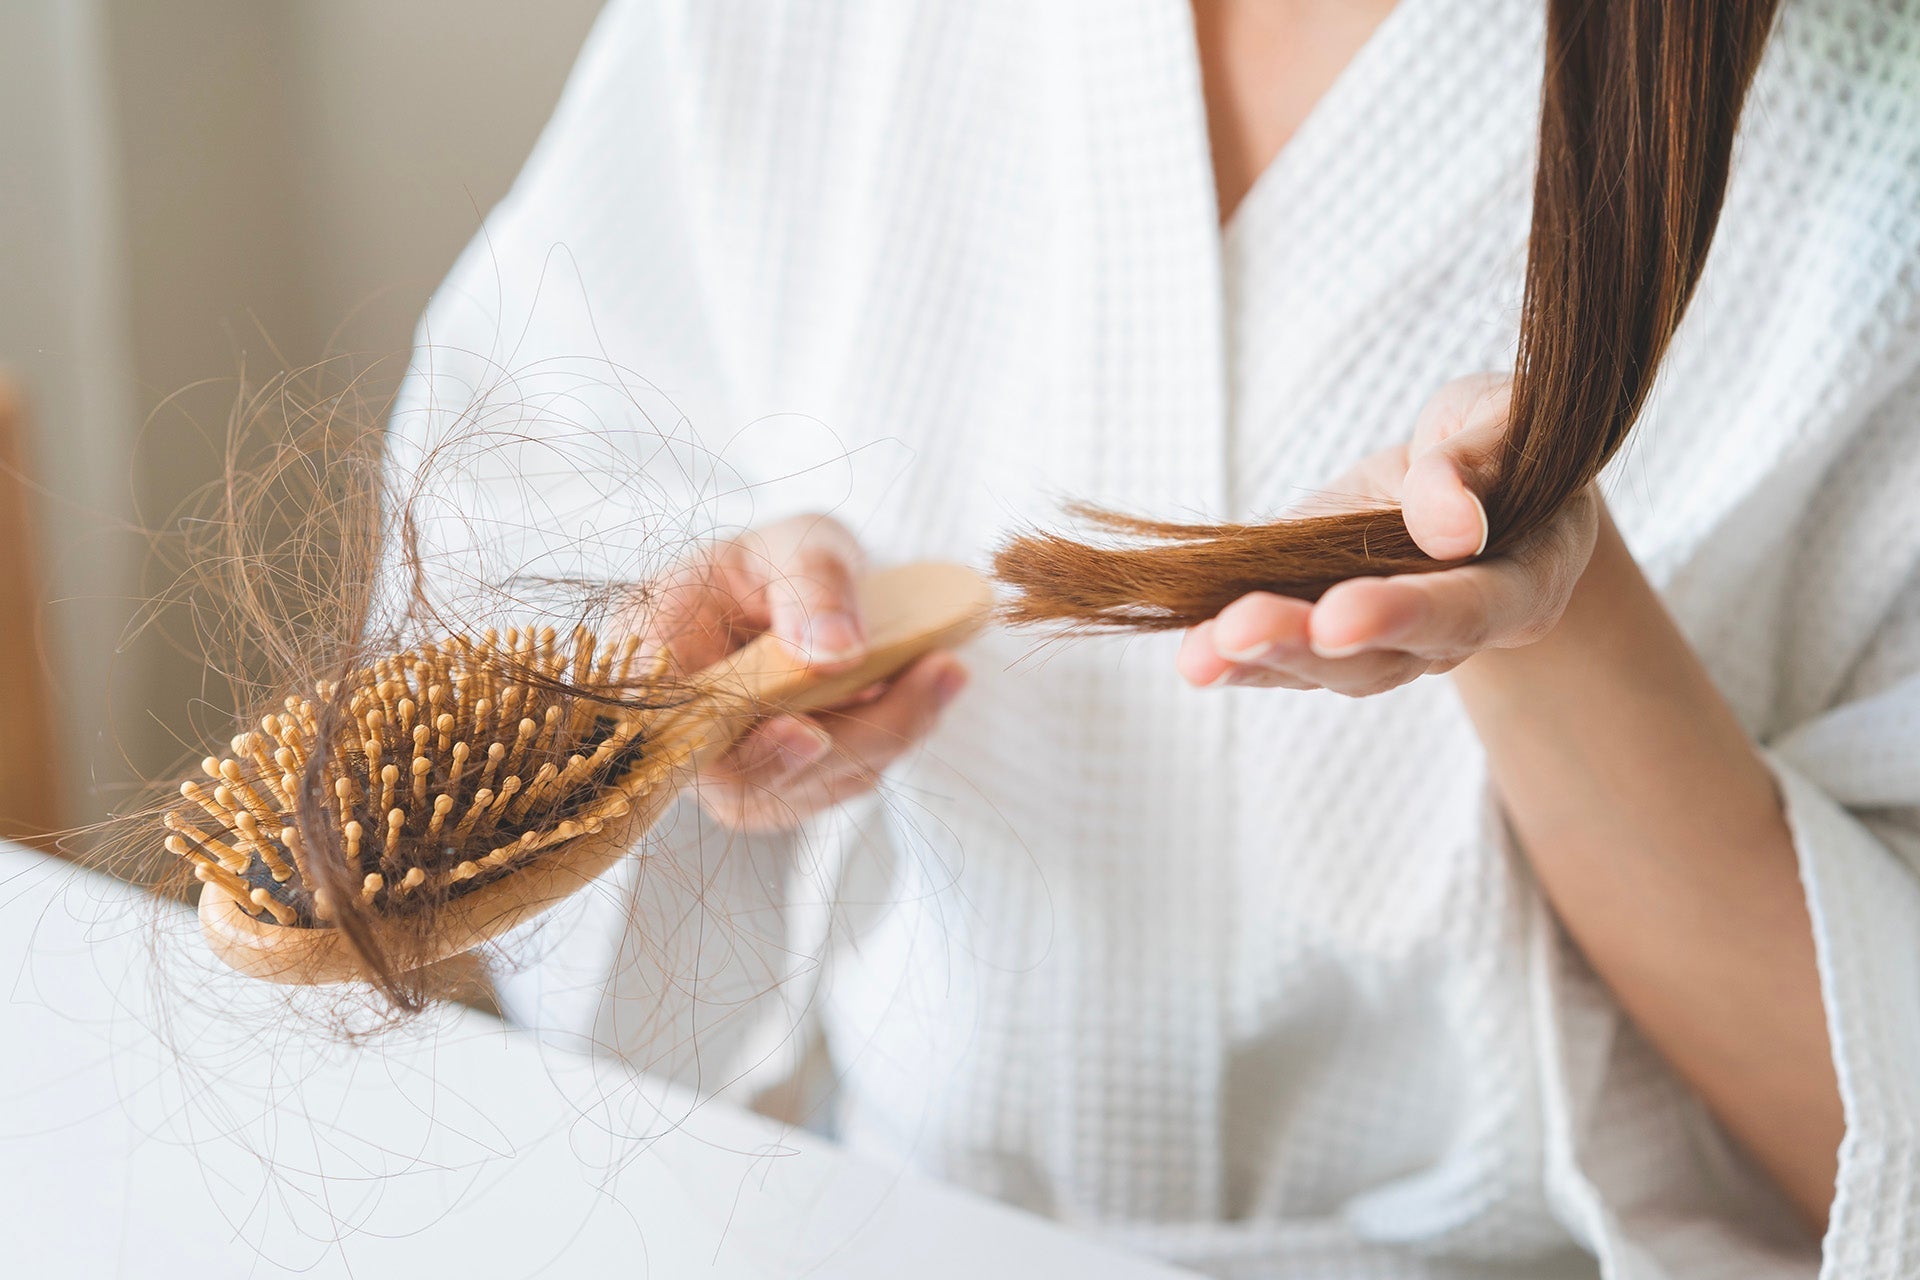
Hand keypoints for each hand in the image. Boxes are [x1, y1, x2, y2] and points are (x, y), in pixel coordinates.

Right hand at [636, 514, 968, 830]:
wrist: (797, 591)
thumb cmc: (780, 559)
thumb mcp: (797, 542)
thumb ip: (811, 584)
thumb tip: (838, 652)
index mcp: (654, 660)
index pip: (674, 732)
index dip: (734, 747)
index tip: (808, 732)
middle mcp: (683, 731)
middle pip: (749, 779)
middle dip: (849, 736)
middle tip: (933, 673)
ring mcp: (735, 769)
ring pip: (807, 786)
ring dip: (887, 734)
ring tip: (945, 669)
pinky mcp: (788, 785)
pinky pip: (842, 780)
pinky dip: (893, 736)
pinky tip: (931, 685)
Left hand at [1175, 374, 1598, 694]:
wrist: (1475, 476)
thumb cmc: (1501, 440)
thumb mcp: (1502, 420)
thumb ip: (1478, 464)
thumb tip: (1454, 527)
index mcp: (1522, 583)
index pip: (1464, 610)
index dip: (1400, 615)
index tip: (1336, 618)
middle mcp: (1456, 634)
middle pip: (1382, 659)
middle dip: (1302, 646)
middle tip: (1236, 632)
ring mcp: (1392, 645)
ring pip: (1326, 670)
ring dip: (1257, 660)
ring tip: (1197, 655)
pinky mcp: (1330, 632)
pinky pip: (1285, 657)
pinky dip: (1235, 656)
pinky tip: (1191, 654)